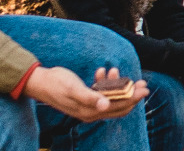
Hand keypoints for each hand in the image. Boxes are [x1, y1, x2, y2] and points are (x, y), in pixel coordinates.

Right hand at [23, 66, 141, 121]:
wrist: (39, 81)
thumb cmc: (56, 84)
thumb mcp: (73, 89)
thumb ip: (89, 98)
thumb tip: (106, 106)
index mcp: (90, 112)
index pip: (118, 108)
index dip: (133, 99)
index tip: (144, 89)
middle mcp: (91, 112)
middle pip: (118, 105)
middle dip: (132, 94)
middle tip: (143, 82)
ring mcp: (88, 106)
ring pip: (111, 98)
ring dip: (117, 85)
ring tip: (116, 70)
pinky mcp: (85, 98)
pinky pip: (101, 92)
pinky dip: (104, 83)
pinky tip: (102, 71)